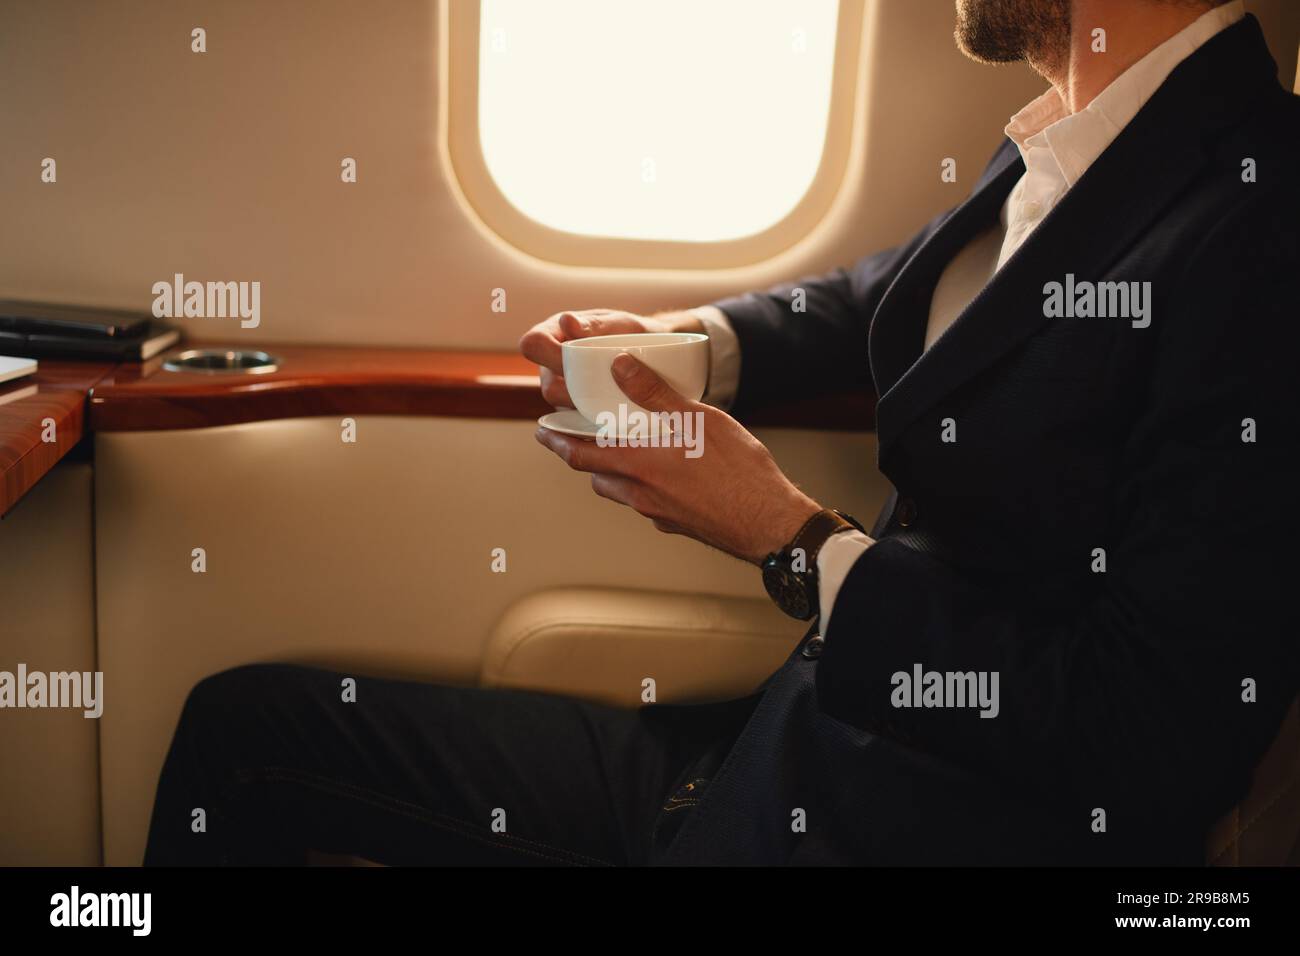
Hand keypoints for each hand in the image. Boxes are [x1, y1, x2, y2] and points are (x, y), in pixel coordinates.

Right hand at [519, 308, 702, 408]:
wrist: (657, 356)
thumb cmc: (634, 334)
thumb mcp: (620, 325)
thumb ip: (594, 325)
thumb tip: (566, 321)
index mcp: (554, 335)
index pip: (533, 345)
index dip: (547, 353)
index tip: (576, 356)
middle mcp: (552, 366)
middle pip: (549, 387)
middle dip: (580, 390)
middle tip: (614, 383)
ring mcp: (563, 392)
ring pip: (565, 410)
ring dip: (590, 409)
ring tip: (621, 398)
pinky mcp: (577, 412)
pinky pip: (578, 424)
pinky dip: (598, 422)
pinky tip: (619, 416)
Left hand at [535, 352, 820, 563]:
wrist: (767, 522)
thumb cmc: (738, 471)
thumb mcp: (698, 418)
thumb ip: (655, 393)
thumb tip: (620, 367)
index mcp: (639, 462)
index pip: (580, 453)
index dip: (557, 441)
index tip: (543, 429)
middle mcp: (640, 492)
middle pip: (594, 474)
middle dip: (576, 455)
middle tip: (567, 440)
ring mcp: (657, 513)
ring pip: (618, 491)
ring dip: (608, 472)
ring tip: (613, 453)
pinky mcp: (676, 524)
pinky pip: (645, 503)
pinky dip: (639, 487)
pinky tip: (658, 475)